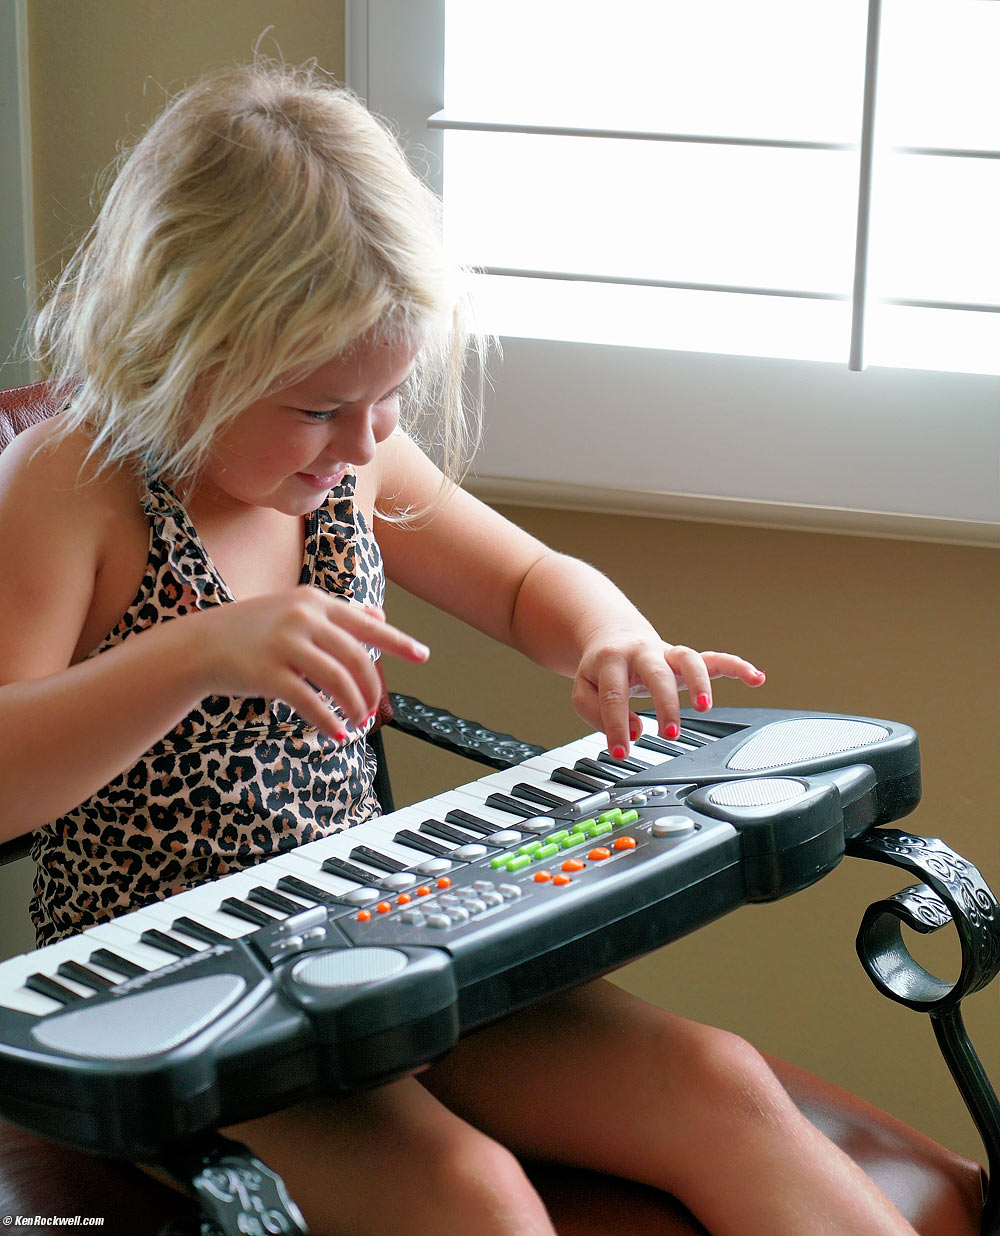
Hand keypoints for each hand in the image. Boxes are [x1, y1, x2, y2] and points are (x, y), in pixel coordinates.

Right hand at [189, 585, 428, 739]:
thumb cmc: (253, 630)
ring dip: (354, 707)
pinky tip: (336, 735)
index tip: (424, 656)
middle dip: (372, 689)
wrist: (198, 645)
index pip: (366, 625)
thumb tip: (379, 616)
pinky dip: (328, 722)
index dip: (398, 642)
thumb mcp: (296, 609)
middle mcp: (303, 618)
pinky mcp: (267, 673)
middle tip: (375, 711)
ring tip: (357, 724)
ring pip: (338, 681)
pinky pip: (309, 702)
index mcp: (315, 602)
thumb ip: (338, 613)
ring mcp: (284, 644)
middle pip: (356, 657)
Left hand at [572, 630, 764, 758]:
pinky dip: (737, 666)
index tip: (620, 753)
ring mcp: (667, 655)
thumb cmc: (601, 669)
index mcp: (611, 659)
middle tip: (669, 734)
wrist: (613, 637)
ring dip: (700, 683)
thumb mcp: (584, 690)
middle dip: (665, 704)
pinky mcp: (686, 660)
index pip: (614, 695)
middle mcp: (643, 653)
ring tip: (705, 707)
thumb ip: (597, 713)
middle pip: (656, 673)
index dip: (615, 726)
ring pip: (689, 660)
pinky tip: (756, 678)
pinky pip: (715, 659)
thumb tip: (632, 730)